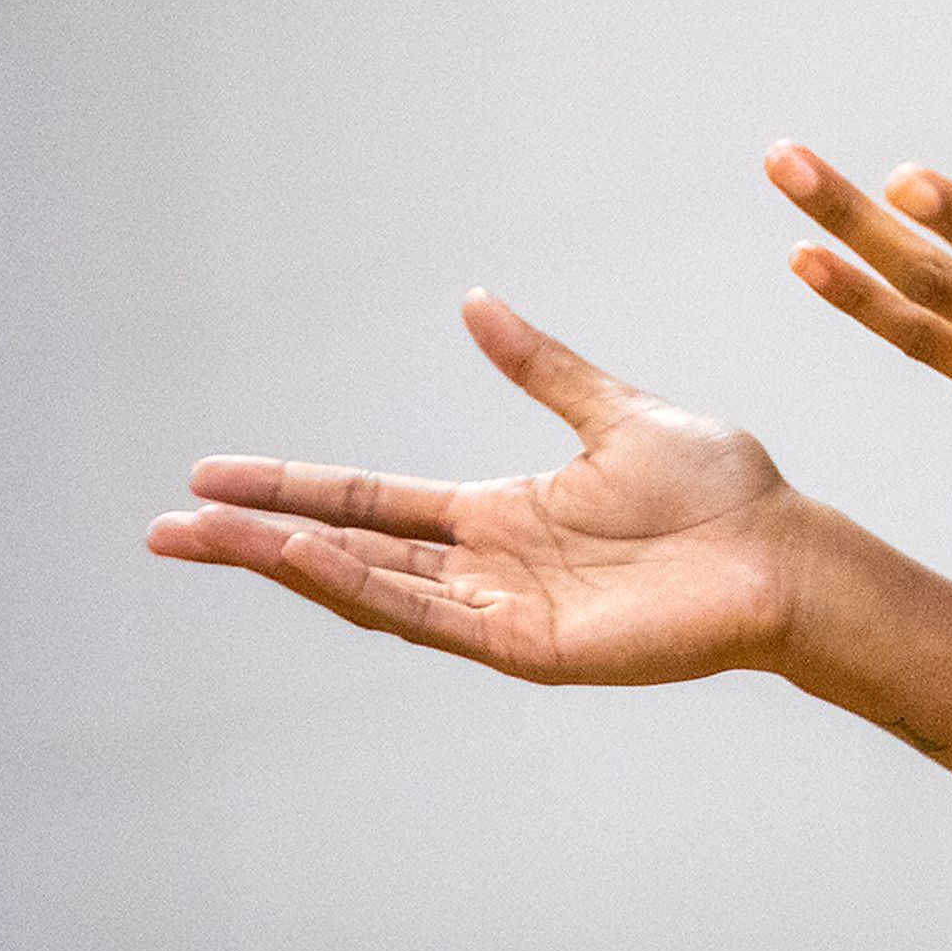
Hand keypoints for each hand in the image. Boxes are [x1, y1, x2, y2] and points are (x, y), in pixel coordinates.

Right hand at [147, 293, 810, 686]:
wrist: (784, 551)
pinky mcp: (527, 647)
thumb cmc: (721, 493)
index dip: (295, 486)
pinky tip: (303, 563)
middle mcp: (487, 564)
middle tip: (166, 525)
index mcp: (503, 512)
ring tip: (207, 539)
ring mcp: (500, 610)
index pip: (372, 499)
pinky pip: (427, 617)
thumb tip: (475, 303)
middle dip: (257, 537)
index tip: (213, 471)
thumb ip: (543, 367)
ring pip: (370, 586)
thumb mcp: (617, 411)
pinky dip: (360, 590)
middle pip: (348, 548)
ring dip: (287, 563)